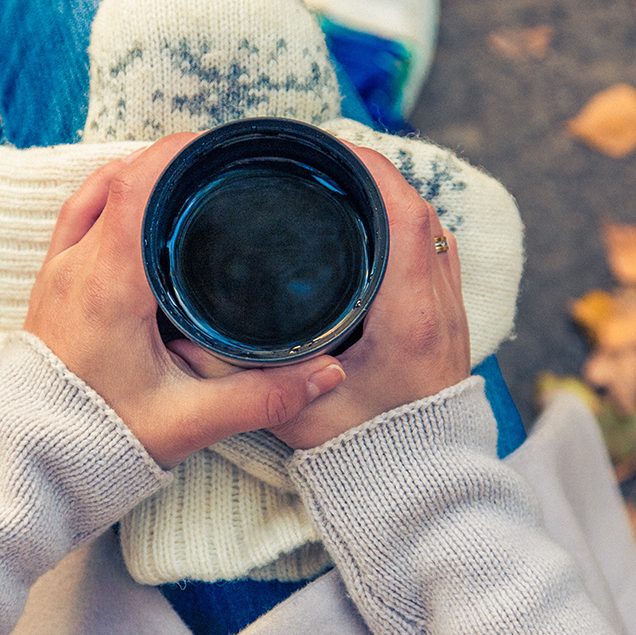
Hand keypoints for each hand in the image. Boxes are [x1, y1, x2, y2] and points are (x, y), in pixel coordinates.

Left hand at [22, 135, 345, 467]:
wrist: (32, 467)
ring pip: (93, 193)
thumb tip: (329, 372)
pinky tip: (142, 211)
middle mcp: (75, 268)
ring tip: (187, 178)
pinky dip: (110, 199)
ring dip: (137, 176)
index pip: (137, 188)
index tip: (220, 144)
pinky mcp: (51, 289)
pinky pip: (77, 219)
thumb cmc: (99, 443)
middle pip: (118, 179)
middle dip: (169, 160)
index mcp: (108, 285)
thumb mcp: (189, 422)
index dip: (177, 154)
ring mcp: (56, 275)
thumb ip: (263, 397)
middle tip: (220, 161)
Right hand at [177, 143, 470, 449]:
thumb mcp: (294, 416)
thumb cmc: (367, 454)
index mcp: (407, 318)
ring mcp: (450, 311)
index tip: (326, 149)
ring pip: (431, 226)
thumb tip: (185, 341)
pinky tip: (368, 227)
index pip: (403, 215)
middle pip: (418, 208)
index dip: (368, 169)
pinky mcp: (449, 320)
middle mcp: (438, 305)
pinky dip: (405, 226)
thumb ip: (241, 379)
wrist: (423, 486)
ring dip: (390, 197)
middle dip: (372, 172)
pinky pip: (436, 250)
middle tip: (320, 159)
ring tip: (339, 183)